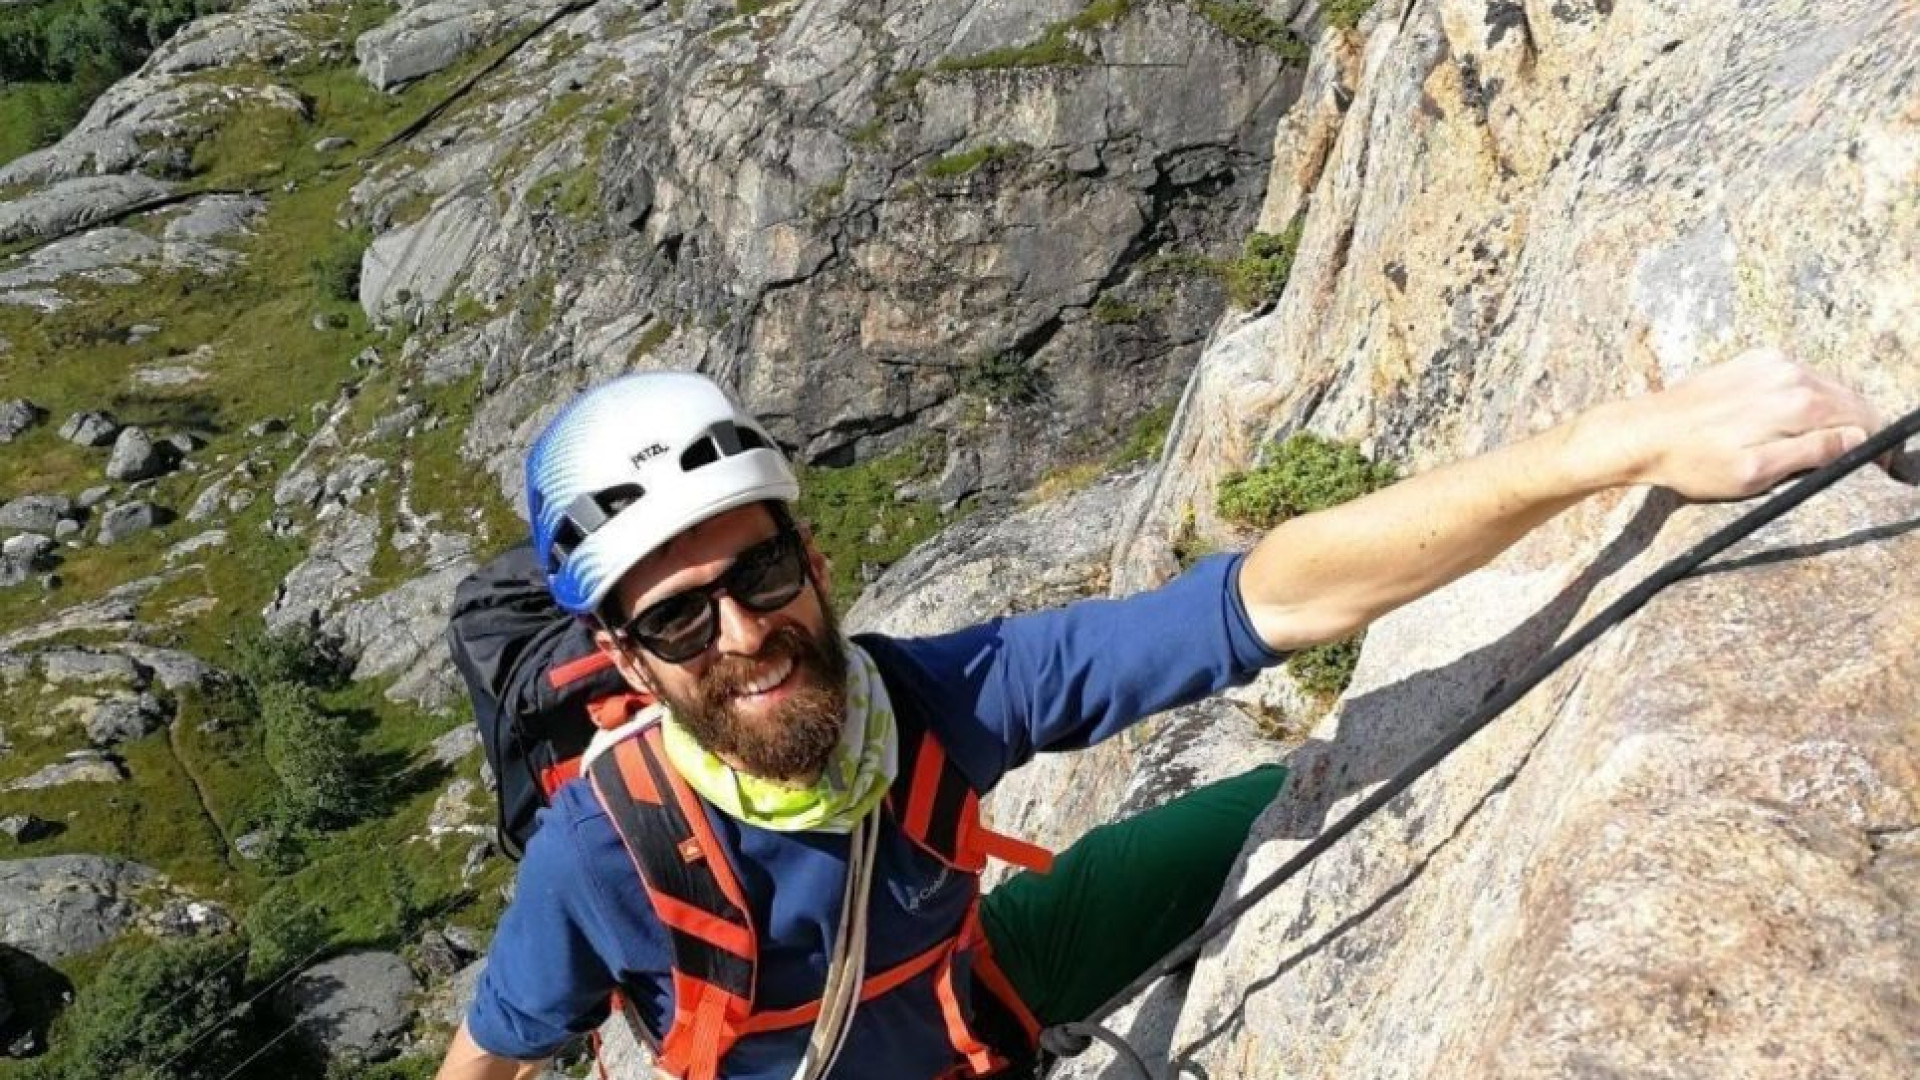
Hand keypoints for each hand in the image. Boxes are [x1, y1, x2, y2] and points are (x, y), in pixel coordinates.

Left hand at [1605, 350, 1886, 498]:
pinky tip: (1791, 422)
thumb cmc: (1694, 462)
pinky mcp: (1754, 360)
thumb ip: (1812, 455)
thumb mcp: (1756, 473)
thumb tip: (1856, 441)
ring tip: (1826, 444)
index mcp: (1799, 403)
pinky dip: (1806, 398)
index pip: (1864, 421)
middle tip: (1857, 459)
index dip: (1876, 447)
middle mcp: (1791, 373)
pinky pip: (1798, 379)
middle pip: (1850, 401)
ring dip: (1833, 413)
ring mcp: (1772, 362)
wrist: (1643, 433)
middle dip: (1859, 429)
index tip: (1879, 469)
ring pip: (1826, 389)